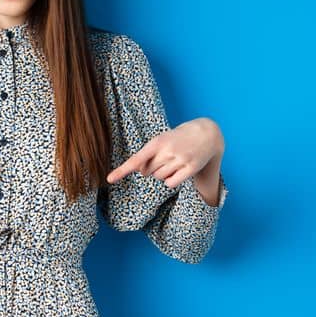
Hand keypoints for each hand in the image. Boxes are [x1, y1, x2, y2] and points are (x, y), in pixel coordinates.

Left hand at [106, 117, 224, 188]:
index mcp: (156, 142)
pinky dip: (170, 181)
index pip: (136, 160)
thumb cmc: (177, 138)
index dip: (122, 171)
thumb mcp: (160, 140)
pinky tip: (177, 171)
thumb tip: (140, 171)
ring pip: (159, 178)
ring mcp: (180, 160)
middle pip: (147, 172)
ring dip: (163, 174)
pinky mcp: (190, 168)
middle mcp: (167, 151)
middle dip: (152, 168)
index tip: (109, 179)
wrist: (205, 133)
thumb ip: (148, 155)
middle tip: (164, 158)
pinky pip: (171, 183)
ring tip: (173, 161)